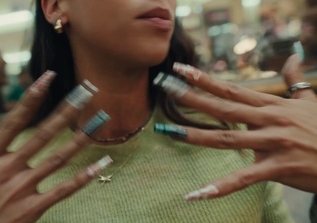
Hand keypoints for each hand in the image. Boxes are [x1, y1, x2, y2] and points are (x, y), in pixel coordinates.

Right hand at [0, 71, 111, 222]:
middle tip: (86, 92)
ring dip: (80, 138)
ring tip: (100, 120)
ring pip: (57, 158)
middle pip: (42, 134)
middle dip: (66, 111)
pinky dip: (84, 178)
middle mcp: (8, 169)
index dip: (31, 98)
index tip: (48, 78)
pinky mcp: (31, 209)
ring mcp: (22, 189)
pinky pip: (63, 191)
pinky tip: (101, 165)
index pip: (13, 122)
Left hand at [154, 55, 316, 199]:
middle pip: (223, 107)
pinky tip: (196, 194)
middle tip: (165, 87)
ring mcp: (272, 143)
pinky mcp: (278, 168)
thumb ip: (295, 81)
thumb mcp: (310, 101)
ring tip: (169, 132)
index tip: (181, 70)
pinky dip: (219, 187)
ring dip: (195, 135)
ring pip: (227, 138)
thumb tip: (292, 59)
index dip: (204, 79)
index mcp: (271, 105)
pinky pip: (243, 178)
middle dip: (192, 97)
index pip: (231, 88)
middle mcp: (268, 120)